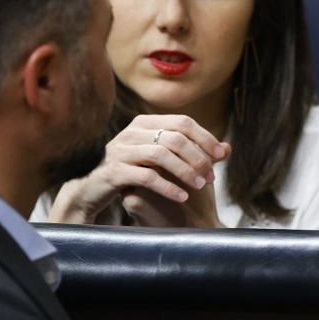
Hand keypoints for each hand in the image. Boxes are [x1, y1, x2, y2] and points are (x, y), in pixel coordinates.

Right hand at [48, 114, 229, 226]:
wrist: (91, 190)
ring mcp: (120, 150)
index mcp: (145, 123)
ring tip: (200, 186)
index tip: (221, 155)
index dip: (205, 137)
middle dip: (198, 157)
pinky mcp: (113, 171)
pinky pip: (146, 176)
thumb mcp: (161, 160)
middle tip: (211, 176)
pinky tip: (182, 197)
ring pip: (161, 155)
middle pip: (175, 137)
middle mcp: (132, 132)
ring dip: (185, 171)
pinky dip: (167, 187)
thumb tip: (228, 148)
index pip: (183, 122)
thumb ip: (193, 153)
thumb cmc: (132, 174)